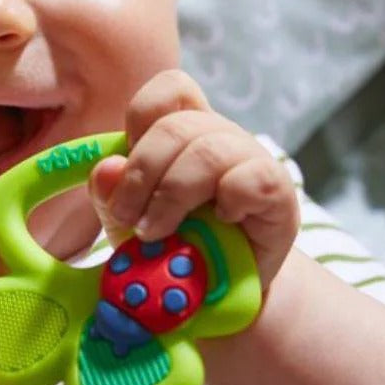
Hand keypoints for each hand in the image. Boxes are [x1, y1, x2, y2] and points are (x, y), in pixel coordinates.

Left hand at [88, 70, 299, 289]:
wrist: (218, 295)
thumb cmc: (175, 247)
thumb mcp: (130, 222)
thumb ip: (112, 195)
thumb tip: (107, 168)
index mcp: (185, 131)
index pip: (170, 89)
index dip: (141, 116)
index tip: (124, 160)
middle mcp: (220, 137)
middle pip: (176, 125)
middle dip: (141, 173)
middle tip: (129, 218)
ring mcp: (251, 161)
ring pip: (209, 151)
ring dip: (172, 195)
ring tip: (156, 233)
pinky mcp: (277, 193)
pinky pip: (253, 178)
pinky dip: (229, 200)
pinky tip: (220, 222)